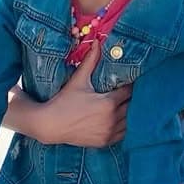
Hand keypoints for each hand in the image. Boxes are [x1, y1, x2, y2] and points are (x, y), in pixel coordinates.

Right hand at [8, 43, 128, 146]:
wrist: (50, 125)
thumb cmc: (64, 101)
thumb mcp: (78, 80)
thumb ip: (90, 61)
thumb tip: (97, 42)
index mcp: (109, 103)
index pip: (130, 91)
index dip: (131, 84)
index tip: (130, 79)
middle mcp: (112, 119)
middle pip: (133, 106)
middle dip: (133, 98)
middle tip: (130, 90)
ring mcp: (109, 132)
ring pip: (130, 122)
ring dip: (130, 113)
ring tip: (127, 104)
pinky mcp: (105, 142)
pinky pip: (123, 134)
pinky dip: (124, 126)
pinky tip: (121, 118)